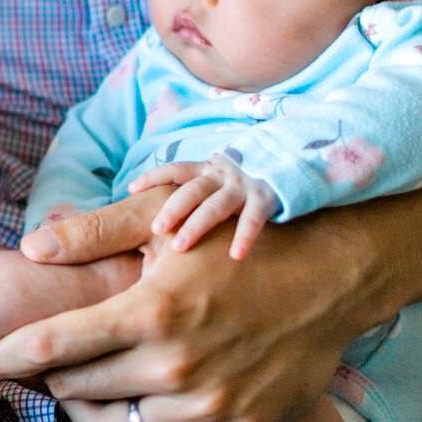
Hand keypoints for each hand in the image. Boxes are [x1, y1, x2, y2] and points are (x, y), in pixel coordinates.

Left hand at [0, 199, 371, 421]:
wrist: (328, 280)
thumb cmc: (233, 243)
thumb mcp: (163, 222)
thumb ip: (92, 235)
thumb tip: (28, 247)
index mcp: (150, 311)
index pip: (48, 347)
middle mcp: (177, 366)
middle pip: (75, 390)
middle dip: (46, 379)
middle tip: (39, 367)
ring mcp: (211, 406)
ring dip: (81, 415)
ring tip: (76, 394)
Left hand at [132, 156, 279, 258]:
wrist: (290, 166)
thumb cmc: (244, 185)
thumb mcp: (219, 181)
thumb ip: (197, 193)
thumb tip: (161, 215)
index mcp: (207, 169)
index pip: (175, 170)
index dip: (154, 177)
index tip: (131, 189)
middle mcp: (222, 175)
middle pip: (192, 190)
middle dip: (172, 209)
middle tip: (155, 229)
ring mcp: (243, 185)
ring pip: (216, 205)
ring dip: (196, 225)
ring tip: (179, 247)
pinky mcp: (266, 197)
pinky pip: (253, 219)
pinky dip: (244, 236)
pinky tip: (235, 255)